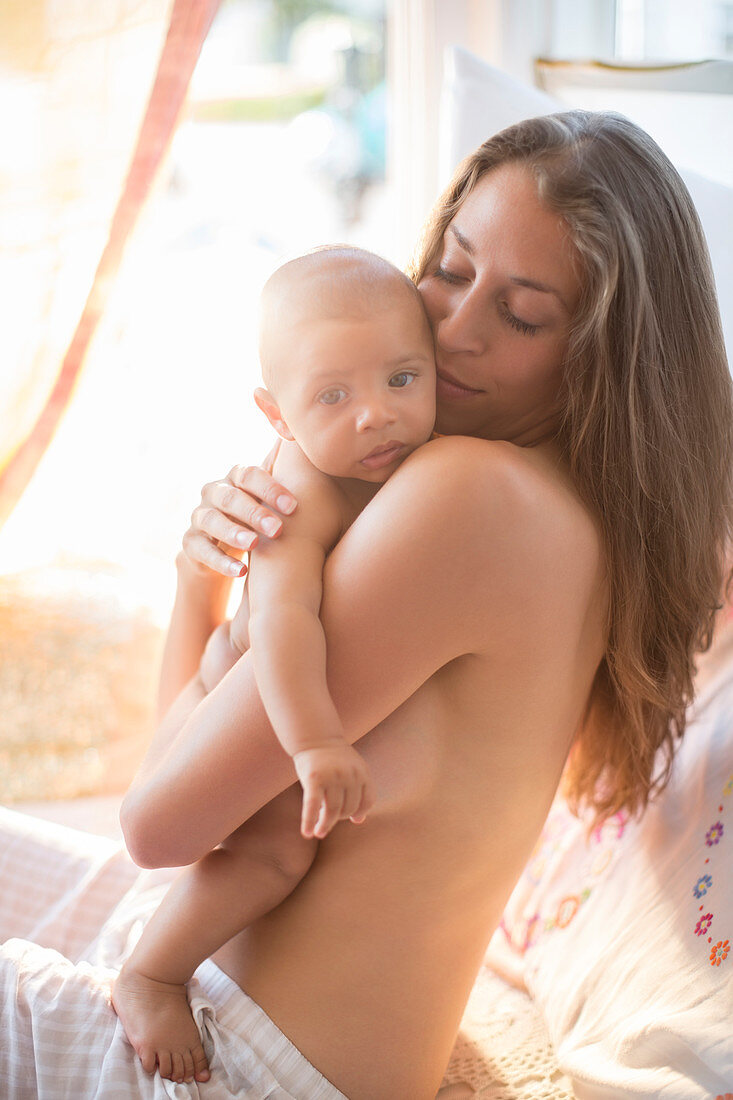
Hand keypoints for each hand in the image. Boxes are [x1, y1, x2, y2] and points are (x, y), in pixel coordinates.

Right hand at [181, 446, 296, 578]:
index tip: (293, 507)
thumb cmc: (256, 515)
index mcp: (235, 478)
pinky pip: (203, 551)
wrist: (221, 544)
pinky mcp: (190, 542)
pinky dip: (221, 562)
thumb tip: (301, 442)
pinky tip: (241, 572)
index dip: (270, 489)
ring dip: (233, 532)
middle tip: (277, 529)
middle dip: (254, 512)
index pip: (249, 476)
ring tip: (253, 545)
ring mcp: (199, 517)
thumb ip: (285, 472)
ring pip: (212, 521)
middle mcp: (214, 493)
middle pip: (230, 498)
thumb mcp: (268, 497)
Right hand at [293, 744, 374, 839]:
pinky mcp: (314, 779)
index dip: (360, 812)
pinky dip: (309, 821)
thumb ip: (358, 791)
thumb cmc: (334, 758)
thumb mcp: (352, 769)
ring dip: (325, 825)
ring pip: (332, 810)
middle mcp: (349, 774)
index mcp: (362, 772)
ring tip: (319, 832)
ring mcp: (332, 776)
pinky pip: (313, 806)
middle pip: (348, 808)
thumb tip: (359, 821)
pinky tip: (306, 833)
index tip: (351, 818)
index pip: (367, 802)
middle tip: (329, 819)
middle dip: (339, 817)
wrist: (315, 737)